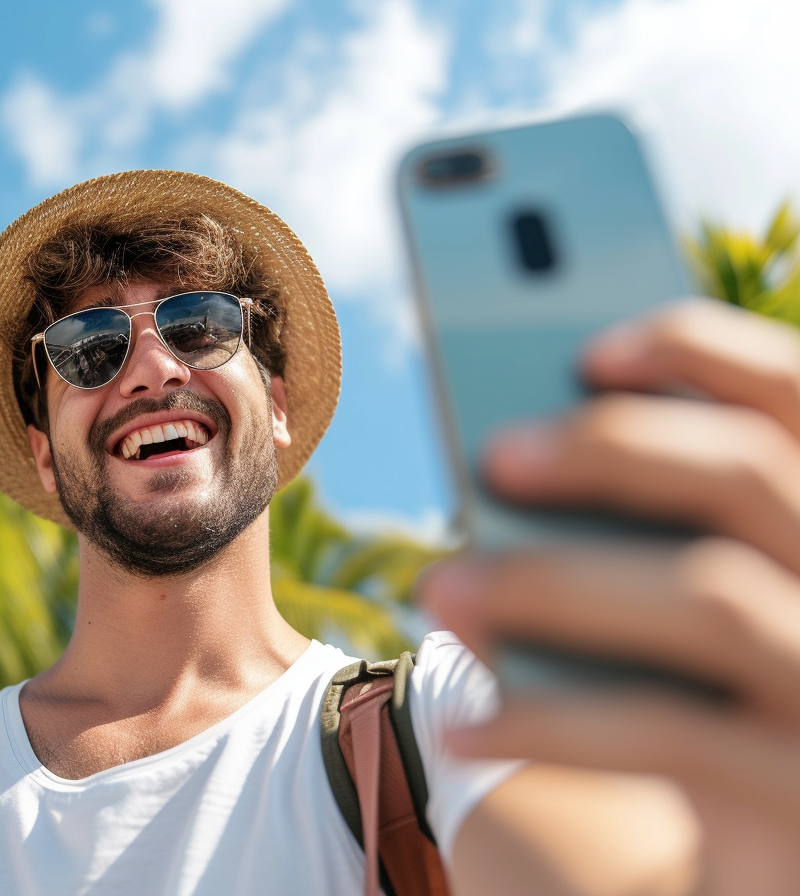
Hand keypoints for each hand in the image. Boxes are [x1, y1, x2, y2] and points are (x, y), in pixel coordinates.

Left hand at [421, 299, 799, 894]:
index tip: (593, 347)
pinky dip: (552, 722)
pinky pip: (670, 733)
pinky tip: (467, 729)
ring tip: (440, 588)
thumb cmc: (716, 714)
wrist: (775, 872)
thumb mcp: (686, 624)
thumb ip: (635, 545)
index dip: (708, 350)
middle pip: (754, 475)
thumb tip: (500, 490)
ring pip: (712, 596)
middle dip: (613, 448)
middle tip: (495, 454)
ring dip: (555, 580)